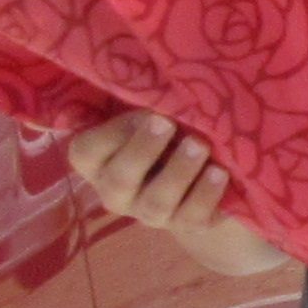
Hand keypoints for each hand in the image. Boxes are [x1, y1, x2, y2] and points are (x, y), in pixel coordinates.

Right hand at [64, 112, 288, 276]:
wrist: (203, 177)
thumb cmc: (168, 130)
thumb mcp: (148, 115)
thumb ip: (140, 101)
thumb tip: (151, 81)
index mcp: (98, 161)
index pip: (86, 151)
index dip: (113, 132)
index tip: (145, 111)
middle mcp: (116, 192)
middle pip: (119, 179)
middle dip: (143, 150)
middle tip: (166, 123)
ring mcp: (149, 212)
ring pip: (156, 202)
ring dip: (178, 172)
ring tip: (199, 145)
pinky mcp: (185, 226)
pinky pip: (191, 217)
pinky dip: (206, 195)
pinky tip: (220, 173)